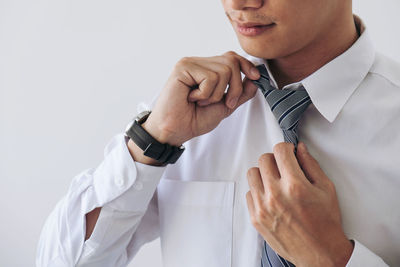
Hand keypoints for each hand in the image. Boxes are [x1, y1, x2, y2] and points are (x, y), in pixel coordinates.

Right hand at [142, 51, 259, 145]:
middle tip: (224, 102)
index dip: (246, 65)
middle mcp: (198, 63)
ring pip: (223, 70)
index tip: (256, 77)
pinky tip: (192, 98)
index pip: (232, 57)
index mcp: (206, 69)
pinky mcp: (183, 68)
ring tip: (201, 101)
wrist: (175, 131)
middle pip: (232, 61)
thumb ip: (239, 93)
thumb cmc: (193, 120)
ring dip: (217, 93)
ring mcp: (190, 63)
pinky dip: (205, 94)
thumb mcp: (224, 107)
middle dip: (235, 86)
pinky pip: (210, 77)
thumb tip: (255, 80)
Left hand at [246, 142, 353, 266]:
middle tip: (283, 167)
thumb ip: (311, 165)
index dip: (286, 148)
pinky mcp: (256, 218)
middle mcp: (275, 195)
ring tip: (275, 181)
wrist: (320, 253)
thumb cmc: (326, 223)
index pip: (280, 151)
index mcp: (294, 185)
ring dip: (263, 173)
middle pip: (263, 159)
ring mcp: (263, 207)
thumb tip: (300, 148)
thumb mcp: (326, 189)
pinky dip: (258, 191)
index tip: (289, 153)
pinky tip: (270, 196)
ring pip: (252, 174)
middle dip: (275, 159)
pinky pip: (249, 193)